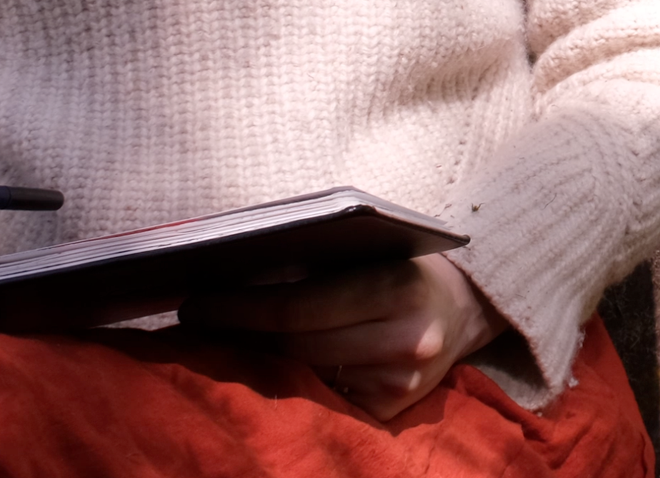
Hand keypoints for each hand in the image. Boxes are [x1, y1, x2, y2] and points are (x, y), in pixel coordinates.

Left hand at [180, 253, 507, 419]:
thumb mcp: (368, 247)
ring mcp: (401, 383)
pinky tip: (270, 361)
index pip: (296, 307)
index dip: (238, 309)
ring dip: (262, 357)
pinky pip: (327, 396)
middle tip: (197, 319)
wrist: (465, 305)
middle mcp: (404, 340)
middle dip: (240, 333)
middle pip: (295, 346)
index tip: (194, 304)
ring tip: (224, 337)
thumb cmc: (403, 261)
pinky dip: (295, 378)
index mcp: (397, 287)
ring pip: (305, 373)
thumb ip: (314, 261)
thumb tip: (234, 277)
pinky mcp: (394, 410)